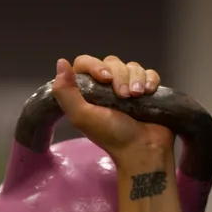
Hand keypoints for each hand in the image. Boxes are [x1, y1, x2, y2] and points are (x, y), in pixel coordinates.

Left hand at [51, 55, 173, 160]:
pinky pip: (149, 73)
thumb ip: (66, 92)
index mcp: (89, 92)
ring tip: (137, 96)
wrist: (144, 148)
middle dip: (119, 77)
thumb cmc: (112, 135)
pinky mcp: (147, 90)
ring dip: (136, 79)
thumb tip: (61, 62)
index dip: (94, 65)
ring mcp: (128, 87)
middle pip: (112, 62)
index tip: (105, 78)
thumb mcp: (82, 117)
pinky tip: (149, 92)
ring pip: (132, 67)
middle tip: (124, 96)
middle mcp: (107, 87)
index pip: (85, 63)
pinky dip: (150, 80)